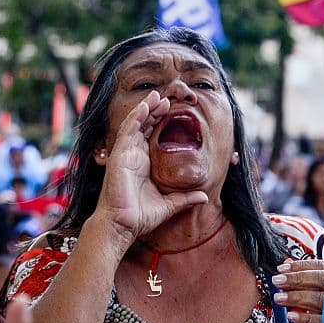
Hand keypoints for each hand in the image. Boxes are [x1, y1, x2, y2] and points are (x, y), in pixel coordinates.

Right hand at [95, 91, 207, 242]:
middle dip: (154, 111)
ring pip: (135, 124)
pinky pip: (127, 131)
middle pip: (144, 126)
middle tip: (167, 98)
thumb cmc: (140, 218)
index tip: (172, 110)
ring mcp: (125, 155)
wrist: (122, 226)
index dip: (160, 122)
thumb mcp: (169, 205)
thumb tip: (205, 196)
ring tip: (157, 95)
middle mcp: (133, 156)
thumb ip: (185, 198)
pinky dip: (136, 117)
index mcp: (143, 164)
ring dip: (146, 109)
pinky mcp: (119, 156)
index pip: (151, 136)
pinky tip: (145, 107)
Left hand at [272, 259, 323, 322]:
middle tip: (278, 281)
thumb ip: (306, 277)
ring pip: (318, 298)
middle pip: (319, 279)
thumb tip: (288, 263)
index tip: (282, 269)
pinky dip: (304, 318)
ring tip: (279, 298)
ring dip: (296, 297)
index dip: (299, 266)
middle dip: (296, 279)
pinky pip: (320, 321)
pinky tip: (291, 316)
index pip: (320, 266)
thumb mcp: (322, 293)